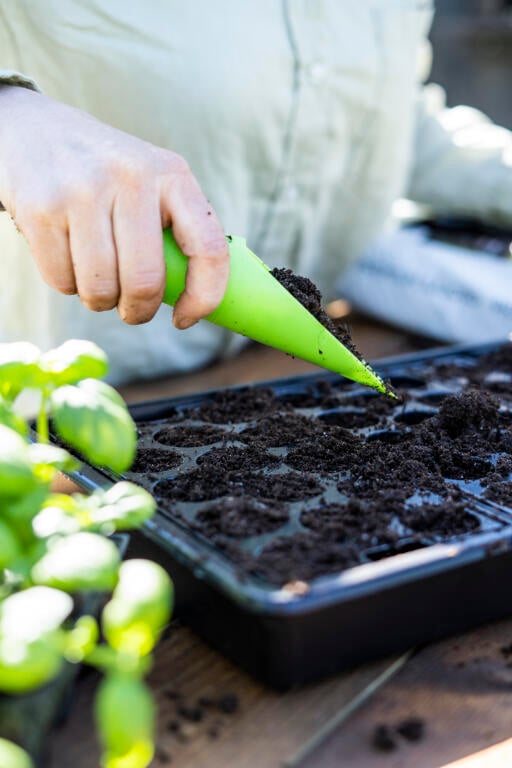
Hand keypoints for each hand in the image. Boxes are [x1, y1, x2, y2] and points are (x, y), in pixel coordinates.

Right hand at [0, 87, 228, 327]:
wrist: (32, 129)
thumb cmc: (106, 174)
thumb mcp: (150, 181)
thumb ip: (176, 229)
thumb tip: (195, 301)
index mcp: (172, 174)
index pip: (209, 248)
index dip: (204, 298)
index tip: (185, 319)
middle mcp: (131, 178)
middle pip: (145, 282)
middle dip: (139, 311)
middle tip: (133, 310)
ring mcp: (83, 191)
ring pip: (101, 289)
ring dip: (101, 301)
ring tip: (98, 280)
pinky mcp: (42, 209)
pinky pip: (62, 281)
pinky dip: (67, 285)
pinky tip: (68, 258)